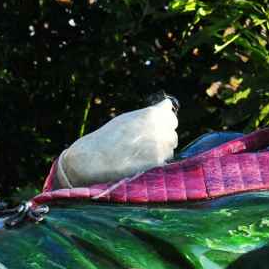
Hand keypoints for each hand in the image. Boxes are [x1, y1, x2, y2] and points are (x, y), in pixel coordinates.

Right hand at [56, 99, 178, 187]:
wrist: (97, 158)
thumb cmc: (110, 136)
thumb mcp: (129, 118)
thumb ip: (149, 115)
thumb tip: (166, 108)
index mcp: (153, 113)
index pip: (169, 112)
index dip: (160, 119)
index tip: (151, 125)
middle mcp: (161, 127)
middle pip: (172, 129)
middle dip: (162, 133)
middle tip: (143, 141)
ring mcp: (162, 145)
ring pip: (170, 145)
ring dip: (161, 148)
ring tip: (139, 151)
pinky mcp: (160, 161)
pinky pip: (165, 158)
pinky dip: (156, 160)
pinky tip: (140, 159)